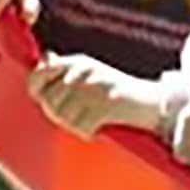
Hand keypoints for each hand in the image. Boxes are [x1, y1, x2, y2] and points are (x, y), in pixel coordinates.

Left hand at [27, 53, 167, 138]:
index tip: (49, 103)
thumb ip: (65, 69)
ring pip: (63, 116)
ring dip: (75, 126)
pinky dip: (88, 132)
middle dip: (60, 116)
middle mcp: (84, 69)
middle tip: (78, 118)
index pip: (37, 76)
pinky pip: (81, 125)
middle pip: (49, 102)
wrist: (151, 102)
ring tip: (89, 122)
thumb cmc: (116, 93)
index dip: (38, 92)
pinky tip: (98, 128)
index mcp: (77, 62)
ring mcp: (95, 84)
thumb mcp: (89, 75)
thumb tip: (45, 57)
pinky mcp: (107, 101)